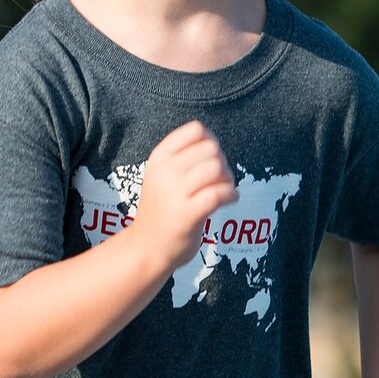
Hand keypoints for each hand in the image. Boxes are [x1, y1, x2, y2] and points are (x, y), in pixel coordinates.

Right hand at [130, 121, 237, 269]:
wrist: (147, 247)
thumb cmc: (162, 209)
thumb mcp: (162, 174)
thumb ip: (183, 156)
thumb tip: (213, 141)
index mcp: (159, 157)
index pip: (196, 129)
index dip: (211, 142)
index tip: (210, 160)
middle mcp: (165, 171)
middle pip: (211, 148)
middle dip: (223, 162)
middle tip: (219, 180)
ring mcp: (175, 193)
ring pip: (217, 168)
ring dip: (228, 179)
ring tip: (224, 190)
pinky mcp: (187, 214)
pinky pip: (219, 193)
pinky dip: (231, 195)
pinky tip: (230, 200)